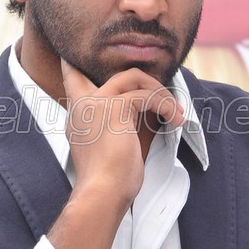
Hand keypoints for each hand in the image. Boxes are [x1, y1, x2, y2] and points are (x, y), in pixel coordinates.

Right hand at [60, 60, 184, 205]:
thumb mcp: (108, 147)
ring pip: (133, 77)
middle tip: (157, 86)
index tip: (81, 56)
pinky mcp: (115, 107)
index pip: (72, 78)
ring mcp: (97, 103)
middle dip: (126, 71)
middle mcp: (82, 106)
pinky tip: (176, 119)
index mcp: (78, 117)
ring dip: (158, 91)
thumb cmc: (108, 181)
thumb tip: (142, 115)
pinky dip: (165, 105)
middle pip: (111, 68)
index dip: (76, 63)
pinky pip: (147, 96)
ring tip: (174, 111)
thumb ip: (115, 126)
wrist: (102, 192)